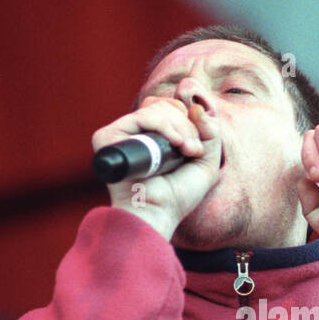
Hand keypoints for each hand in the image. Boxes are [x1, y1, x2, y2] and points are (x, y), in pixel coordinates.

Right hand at [92, 96, 220, 238]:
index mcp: (151, 136)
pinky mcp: (108, 137)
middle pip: (165, 107)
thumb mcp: (205, 162)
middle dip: (187, 127)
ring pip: (156, 109)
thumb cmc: (178, 195)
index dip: (189, 123)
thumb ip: (210, 133)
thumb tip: (196, 107)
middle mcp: (134, 133)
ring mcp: (120, 134)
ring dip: (179, 128)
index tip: (197, 149)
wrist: (158, 212)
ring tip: (185, 151)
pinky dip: (163, 126)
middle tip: (192, 151)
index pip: (171, 109)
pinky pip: (142, 117)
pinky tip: (174, 144)